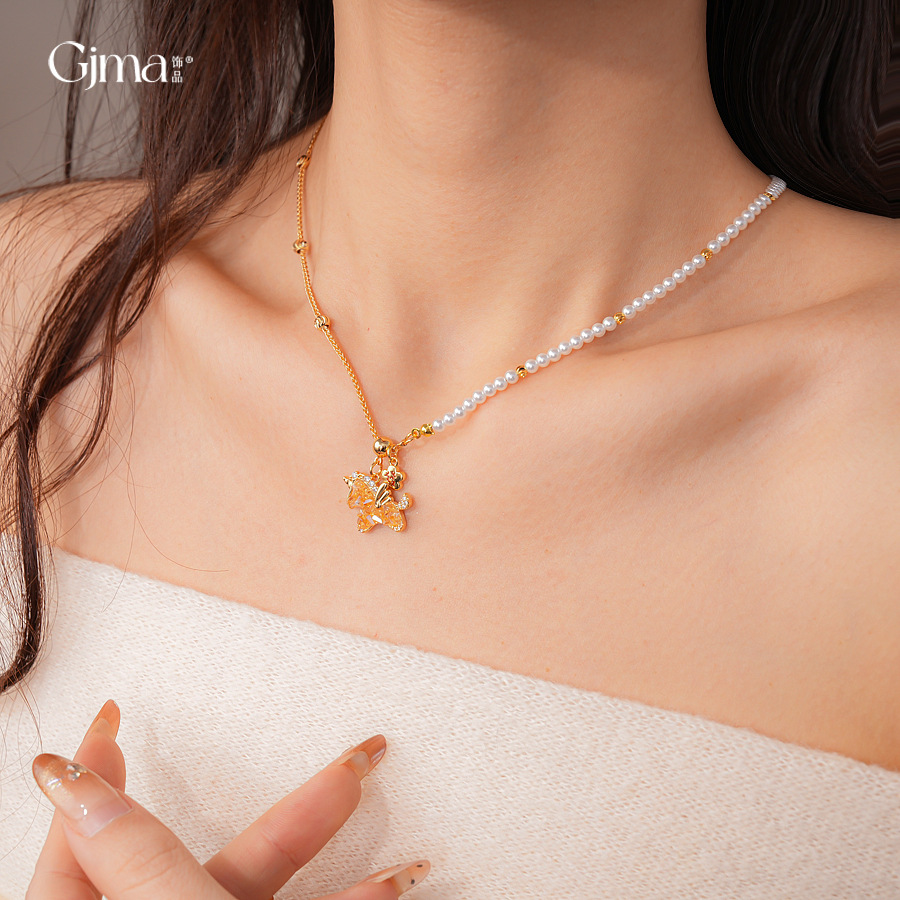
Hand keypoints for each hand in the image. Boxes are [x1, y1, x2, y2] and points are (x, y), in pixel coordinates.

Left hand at [27, 701, 429, 898]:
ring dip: (320, 838)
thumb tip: (68, 780)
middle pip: (197, 854)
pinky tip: (395, 880)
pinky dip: (347, 898)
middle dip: (282, 802)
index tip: (112, 712)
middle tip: (291, 741)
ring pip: (258, 884)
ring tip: (368, 783)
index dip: (96, 768)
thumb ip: (131, 858)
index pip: (80, 835)